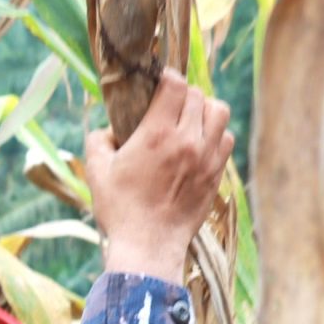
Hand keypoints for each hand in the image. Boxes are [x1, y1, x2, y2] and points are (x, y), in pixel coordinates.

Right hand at [85, 68, 233, 281]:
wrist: (148, 247)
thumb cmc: (120, 210)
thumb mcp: (97, 172)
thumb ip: (98, 140)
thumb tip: (108, 130)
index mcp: (156, 134)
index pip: (175, 84)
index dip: (166, 76)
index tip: (158, 81)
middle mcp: (187, 141)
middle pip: (197, 95)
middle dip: (182, 94)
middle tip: (169, 104)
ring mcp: (206, 157)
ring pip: (219, 112)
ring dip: (205, 110)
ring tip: (191, 119)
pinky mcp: (216, 174)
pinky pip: (227, 139)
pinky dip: (216, 134)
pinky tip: (199, 143)